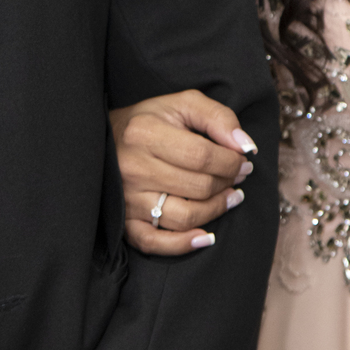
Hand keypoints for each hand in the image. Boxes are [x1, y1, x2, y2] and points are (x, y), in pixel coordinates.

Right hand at [110, 90, 256, 255]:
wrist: (104, 139)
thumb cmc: (149, 121)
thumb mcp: (182, 104)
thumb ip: (218, 117)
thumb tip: (245, 147)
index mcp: (145, 133)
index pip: (203, 156)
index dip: (231, 162)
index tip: (242, 161)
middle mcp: (134, 167)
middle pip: (198, 187)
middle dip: (227, 183)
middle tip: (236, 177)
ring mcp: (127, 197)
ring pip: (184, 217)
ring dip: (216, 210)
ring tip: (229, 198)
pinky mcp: (125, 220)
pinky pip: (154, 243)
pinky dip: (183, 245)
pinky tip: (205, 237)